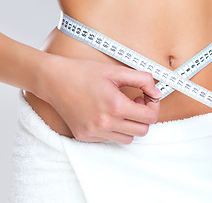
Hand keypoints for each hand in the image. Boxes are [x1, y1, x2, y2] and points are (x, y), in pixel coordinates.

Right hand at [37, 55, 161, 143]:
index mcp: (115, 106)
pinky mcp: (85, 136)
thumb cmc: (83, 73)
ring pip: (127, 138)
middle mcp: (105, 123)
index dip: (153, 107)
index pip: (150, 117)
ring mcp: (94, 132)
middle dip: (144, 116)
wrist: (54, 80)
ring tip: (120, 109)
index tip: (147, 99)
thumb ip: (142, 79)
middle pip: (142, 130)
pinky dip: (113, 129)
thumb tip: (157, 92)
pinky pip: (109, 139)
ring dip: (130, 125)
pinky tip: (105, 114)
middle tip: (135, 102)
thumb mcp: (115, 71)